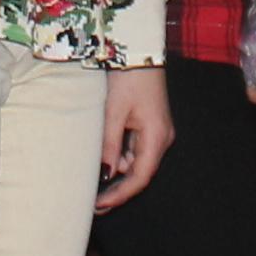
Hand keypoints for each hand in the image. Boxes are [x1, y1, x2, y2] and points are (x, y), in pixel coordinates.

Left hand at [98, 68, 172, 208]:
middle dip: (117, 186)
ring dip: (115, 165)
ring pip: (135, 160)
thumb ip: (109, 145)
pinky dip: (119, 151)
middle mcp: (162, 138)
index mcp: (157, 137)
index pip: (140, 178)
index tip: (100, 205)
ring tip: (93, 165)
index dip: (120, 195)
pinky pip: (134, 147)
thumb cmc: (129, 78)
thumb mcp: (114, 113)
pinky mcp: (150, 125)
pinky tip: (104, 148)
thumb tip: (104, 175)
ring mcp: (158, 131)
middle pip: (139, 172)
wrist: (139, 50)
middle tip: (94, 201)